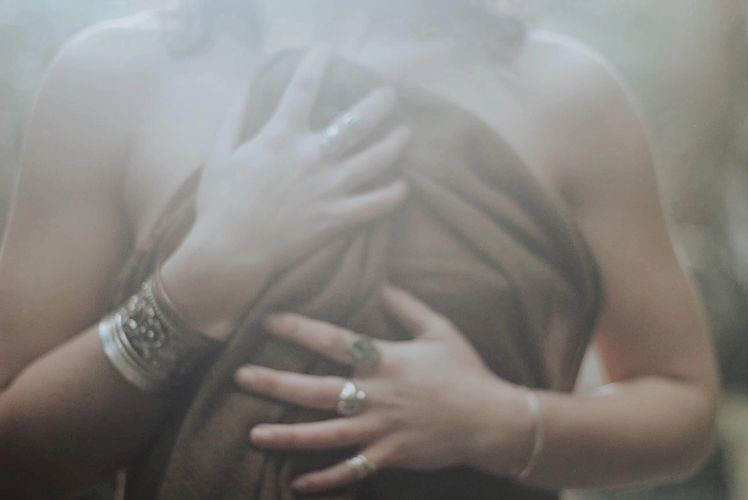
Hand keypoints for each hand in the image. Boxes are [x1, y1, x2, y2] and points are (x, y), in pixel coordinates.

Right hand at [161, 47, 410, 338]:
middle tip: (389, 96)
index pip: (303, 87)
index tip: (328, 50)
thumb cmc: (220, 204)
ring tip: (405, 134)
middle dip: (379, 103)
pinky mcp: (337, 219)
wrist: (228, 253)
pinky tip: (402, 185)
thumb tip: (246, 84)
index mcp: (279, 137)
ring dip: (396, 142)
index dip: (317, 62)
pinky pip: (378, 204)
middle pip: (358, 120)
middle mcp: (311, 157)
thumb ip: (234, 116)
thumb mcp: (218, 153)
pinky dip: (395, 193)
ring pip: (377, 158)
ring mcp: (328, 188)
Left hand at [235, 286, 531, 493]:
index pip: (333, 341)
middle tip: (240, 378)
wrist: (491, 419)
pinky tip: (295, 484)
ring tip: (253, 434)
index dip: (299, 329)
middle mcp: (377, 395)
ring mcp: (381, 429)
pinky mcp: (389, 456)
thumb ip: (407, 306)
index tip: (267, 320)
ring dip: (287, 436)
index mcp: (386, 360)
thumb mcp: (440, 329)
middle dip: (276, 385)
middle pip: (318, 390)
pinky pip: (351, 471)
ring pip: (325, 435)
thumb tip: (381, 283)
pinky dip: (323, 480)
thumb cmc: (466, 370)